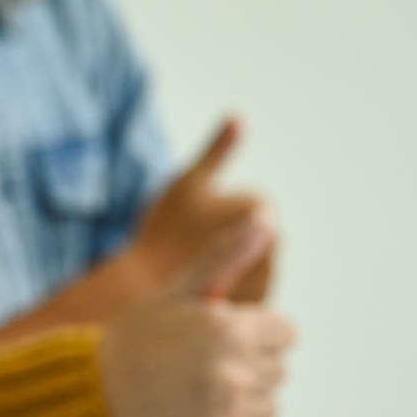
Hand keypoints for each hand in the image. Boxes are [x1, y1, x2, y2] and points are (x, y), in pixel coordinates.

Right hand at [99, 216, 295, 416]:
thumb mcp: (178, 292)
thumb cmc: (138, 339)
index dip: (249, 331)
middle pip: (276, 371)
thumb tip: (266, 215)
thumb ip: (225, 255)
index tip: (210, 336)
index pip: (284, 334)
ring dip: (239, 401)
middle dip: (243, 364)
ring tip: (190, 394)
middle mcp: (232, 378)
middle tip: (191, 366)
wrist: (91, 400)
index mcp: (229, 333)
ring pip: (268, 408)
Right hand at [127, 117, 274, 303]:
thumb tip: (238, 115)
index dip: (216, 218)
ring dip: (234, 269)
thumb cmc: (162, 232)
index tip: (192, 230)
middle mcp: (275, 238)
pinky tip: (207, 293)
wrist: (142, 286)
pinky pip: (250, 289)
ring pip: (253, 264)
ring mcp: (269, 272)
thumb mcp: (187, 183)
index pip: (248, 208)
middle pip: (256, 238)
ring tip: (198, 273)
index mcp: (260, 205)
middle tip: (192, 253)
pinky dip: (234, 291)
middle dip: (231, 245)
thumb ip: (218, 150)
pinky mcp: (259, 301)